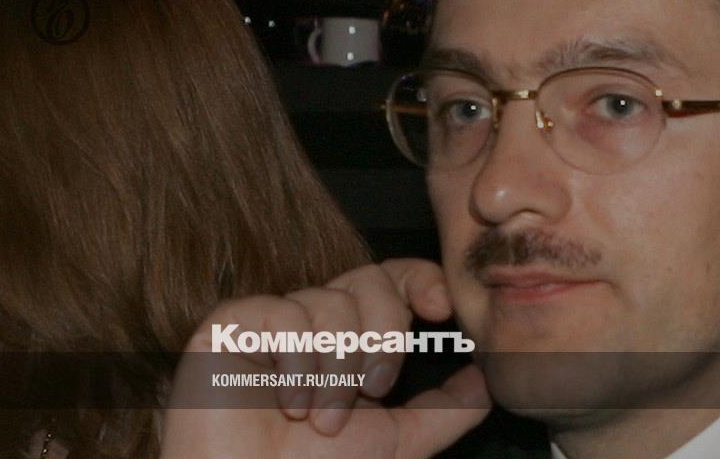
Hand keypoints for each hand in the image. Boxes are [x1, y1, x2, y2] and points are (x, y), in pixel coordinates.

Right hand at [161, 259, 490, 458]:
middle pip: (369, 280)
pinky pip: (281, 313)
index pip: (393, 279)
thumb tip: (488, 378)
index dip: (420, 280)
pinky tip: (288, 404)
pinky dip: (295, 363)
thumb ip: (446, 408)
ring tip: (319, 419)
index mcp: (355, 339)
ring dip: (335, 369)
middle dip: (383, 334)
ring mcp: (274, 320)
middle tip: (373, 389)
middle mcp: (317, 322)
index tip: (440, 310)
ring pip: (329, 300)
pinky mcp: (231, 325)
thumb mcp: (401, 441)